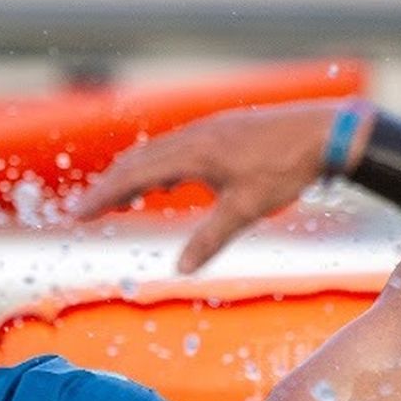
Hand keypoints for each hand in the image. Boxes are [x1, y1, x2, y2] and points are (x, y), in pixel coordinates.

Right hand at [72, 99, 367, 273]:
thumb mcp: (246, 210)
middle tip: (86, 212)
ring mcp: (209, 128)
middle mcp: (193, 134)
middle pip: (138, 160)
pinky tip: (169, 181)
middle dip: (109, 187)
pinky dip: (161, 166)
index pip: (133, 175)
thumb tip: (181, 271)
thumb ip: (210, 240)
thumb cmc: (286, 169)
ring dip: (135, 176)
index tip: (76, 215)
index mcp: (191, 153)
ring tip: (119, 201)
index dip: (102, 196)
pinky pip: (179, 147)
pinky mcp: (224, 129)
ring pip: (158, 152)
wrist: (324, 132)